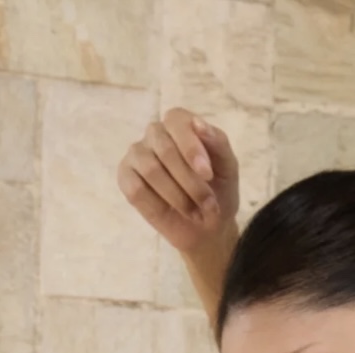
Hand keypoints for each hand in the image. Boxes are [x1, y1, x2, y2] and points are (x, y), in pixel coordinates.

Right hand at [116, 106, 238, 256]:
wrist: (208, 228)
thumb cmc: (218, 193)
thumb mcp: (228, 168)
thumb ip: (219, 143)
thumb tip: (198, 123)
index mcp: (179, 125)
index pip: (177, 121)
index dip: (191, 147)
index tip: (207, 174)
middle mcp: (156, 134)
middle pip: (165, 149)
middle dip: (190, 181)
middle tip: (208, 203)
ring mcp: (138, 155)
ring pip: (151, 170)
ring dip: (178, 196)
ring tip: (194, 211)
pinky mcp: (126, 177)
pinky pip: (136, 188)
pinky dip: (157, 204)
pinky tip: (169, 210)